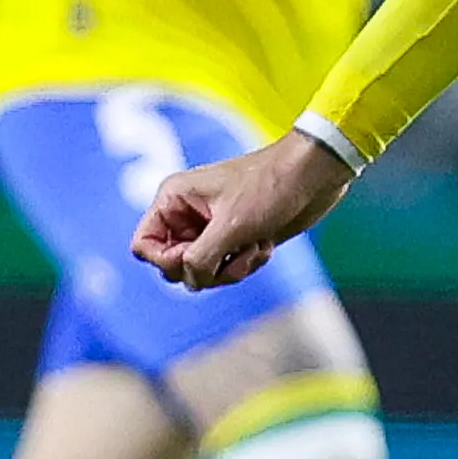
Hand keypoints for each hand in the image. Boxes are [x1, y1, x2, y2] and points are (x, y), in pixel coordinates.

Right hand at [132, 133, 355, 290]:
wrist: (314, 177)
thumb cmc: (271, 187)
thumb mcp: (231, 226)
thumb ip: (200, 259)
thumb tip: (190, 280)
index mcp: (173, 199)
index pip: (143, 245)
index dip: (164, 261)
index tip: (193, 258)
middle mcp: (186, 215)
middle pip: (173, 265)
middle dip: (205, 268)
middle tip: (230, 253)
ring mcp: (210, 229)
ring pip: (201, 273)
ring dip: (231, 268)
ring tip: (254, 247)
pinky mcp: (234, 240)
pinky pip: (225, 270)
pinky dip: (246, 264)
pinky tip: (264, 246)